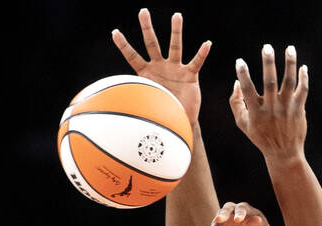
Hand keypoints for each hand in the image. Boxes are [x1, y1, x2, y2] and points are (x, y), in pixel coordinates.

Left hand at [112, 9, 210, 123]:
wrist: (180, 118)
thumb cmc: (163, 112)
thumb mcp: (147, 104)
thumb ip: (139, 99)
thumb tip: (123, 107)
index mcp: (147, 73)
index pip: (132, 56)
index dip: (124, 46)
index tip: (114, 32)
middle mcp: (160, 67)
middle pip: (152, 43)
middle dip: (147, 27)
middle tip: (143, 11)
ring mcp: (175, 69)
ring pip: (175, 47)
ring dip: (176, 32)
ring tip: (176, 16)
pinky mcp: (190, 75)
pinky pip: (196, 63)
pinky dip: (201, 54)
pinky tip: (206, 44)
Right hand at [197, 202, 270, 225]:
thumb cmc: (256, 223)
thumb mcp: (259, 223)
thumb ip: (257, 221)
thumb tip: (258, 220)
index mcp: (241, 208)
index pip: (240, 209)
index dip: (239, 214)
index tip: (239, 220)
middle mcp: (229, 211)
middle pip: (224, 211)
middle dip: (222, 215)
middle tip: (219, 219)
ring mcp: (222, 220)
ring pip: (215, 223)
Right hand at [230, 44, 308, 162]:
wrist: (284, 154)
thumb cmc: (261, 137)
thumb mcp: (243, 123)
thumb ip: (235, 103)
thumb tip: (236, 82)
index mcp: (256, 112)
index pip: (248, 90)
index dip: (243, 74)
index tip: (239, 61)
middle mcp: (272, 109)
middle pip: (270, 82)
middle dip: (268, 63)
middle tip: (266, 47)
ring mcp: (287, 108)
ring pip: (289, 82)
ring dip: (290, 64)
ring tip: (290, 48)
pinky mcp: (299, 109)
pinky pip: (302, 91)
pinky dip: (304, 78)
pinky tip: (303, 67)